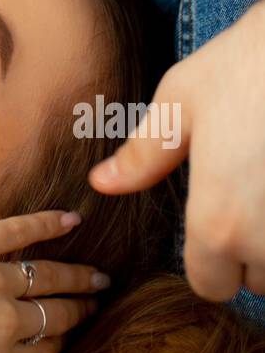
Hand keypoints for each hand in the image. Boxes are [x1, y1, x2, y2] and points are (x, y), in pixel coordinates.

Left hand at [0, 210, 103, 352]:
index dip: (58, 344)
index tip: (69, 335)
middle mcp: (2, 325)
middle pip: (54, 316)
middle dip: (79, 309)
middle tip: (96, 301)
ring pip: (49, 276)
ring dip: (77, 274)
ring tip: (98, 274)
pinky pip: (24, 231)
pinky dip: (51, 224)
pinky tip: (72, 219)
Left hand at [89, 0, 264, 300]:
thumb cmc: (241, 67)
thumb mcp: (180, 104)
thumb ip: (144, 155)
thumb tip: (102, 183)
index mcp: (219, 223)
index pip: (210, 285)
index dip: (208, 260)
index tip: (214, 222)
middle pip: (256, 280)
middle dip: (251, 250)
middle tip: (248, 193)